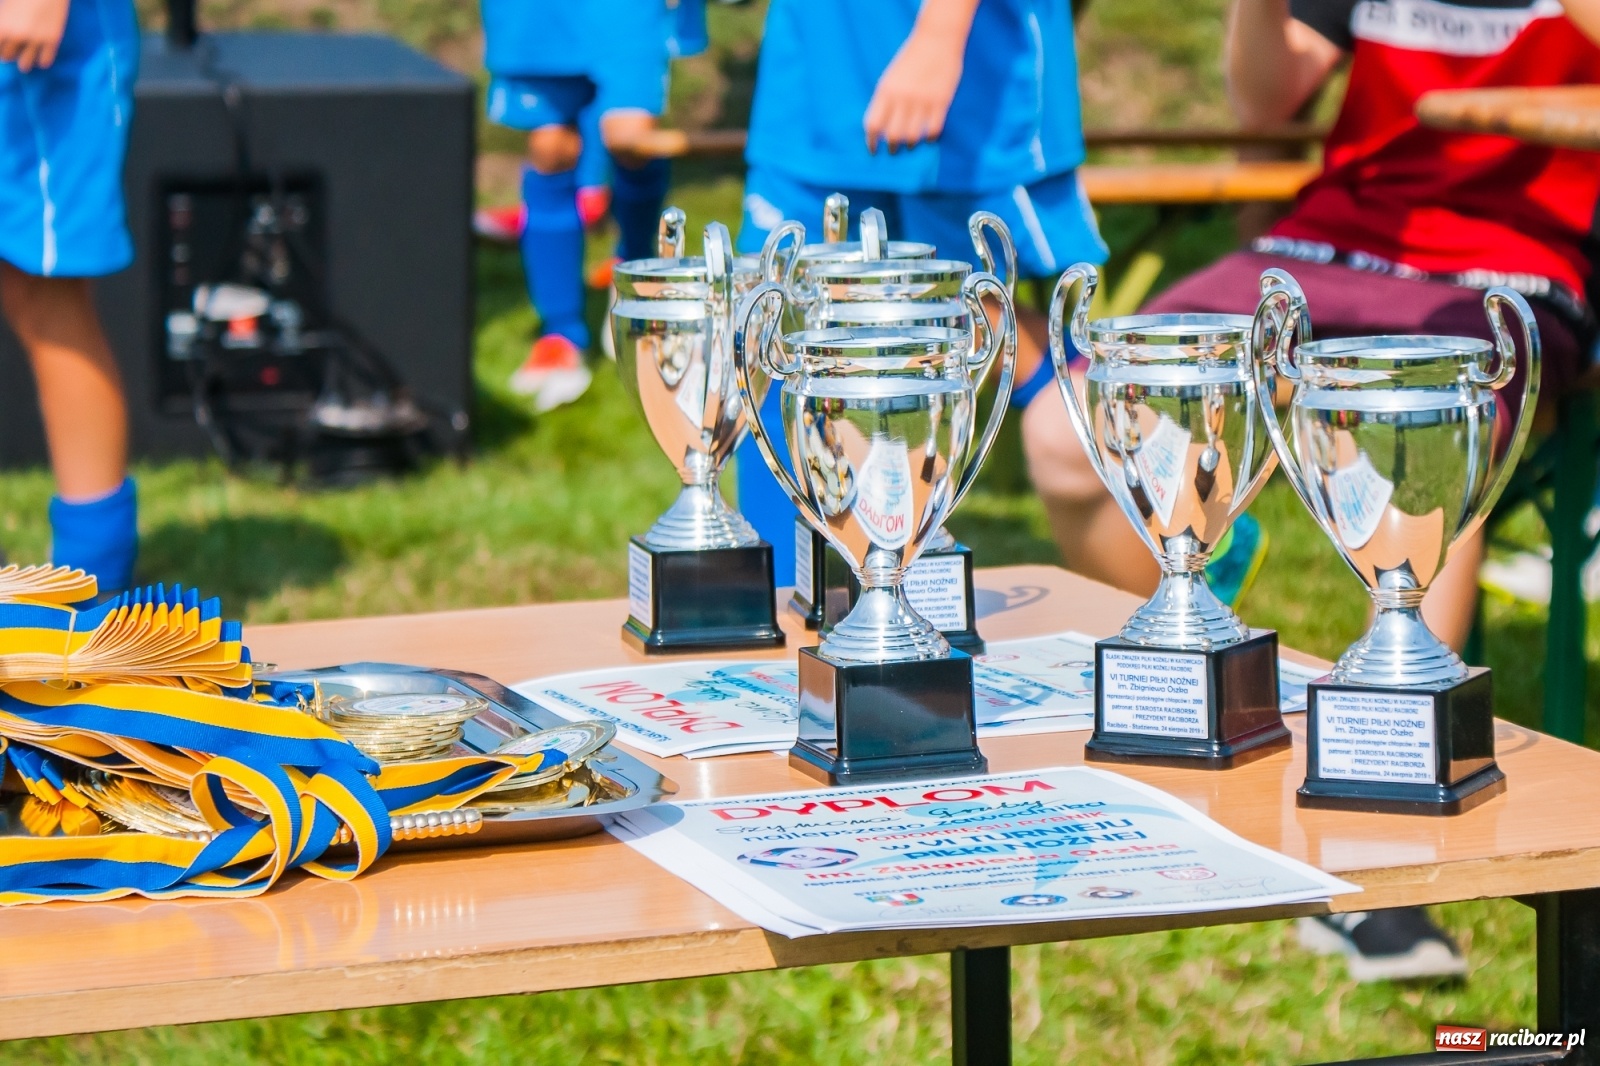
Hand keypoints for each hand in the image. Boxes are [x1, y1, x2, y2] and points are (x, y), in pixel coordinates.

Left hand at [0, 0, 68, 71]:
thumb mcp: (6, 6)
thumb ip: (3, 21)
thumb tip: (4, 32)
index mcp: (3, 25)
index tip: (1, 50)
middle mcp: (17, 35)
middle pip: (7, 56)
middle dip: (8, 56)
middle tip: (10, 56)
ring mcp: (36, 39)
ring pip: (25, 63)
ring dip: (24, 65)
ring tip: (24, 66)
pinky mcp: (52, 40)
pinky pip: (45, 60)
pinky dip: (42, 62)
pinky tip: (41, 61)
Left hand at [863, 1, 975, 153]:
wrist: (937, 38)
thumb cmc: (911, 58)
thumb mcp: (891, 76)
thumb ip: (885, 100)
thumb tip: (880, 129)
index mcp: (886, 90)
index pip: (873, 124)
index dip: (871, 141)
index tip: (873, 150)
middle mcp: (903, 97)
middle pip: (893, 134)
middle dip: (891, 148)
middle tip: (893, 151)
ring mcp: (923, 100)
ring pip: (913, 135)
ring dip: (910, 144)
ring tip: (910, 145)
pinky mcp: (941, 101)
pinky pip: (933, 129)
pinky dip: (929, 137)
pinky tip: (928, 137)